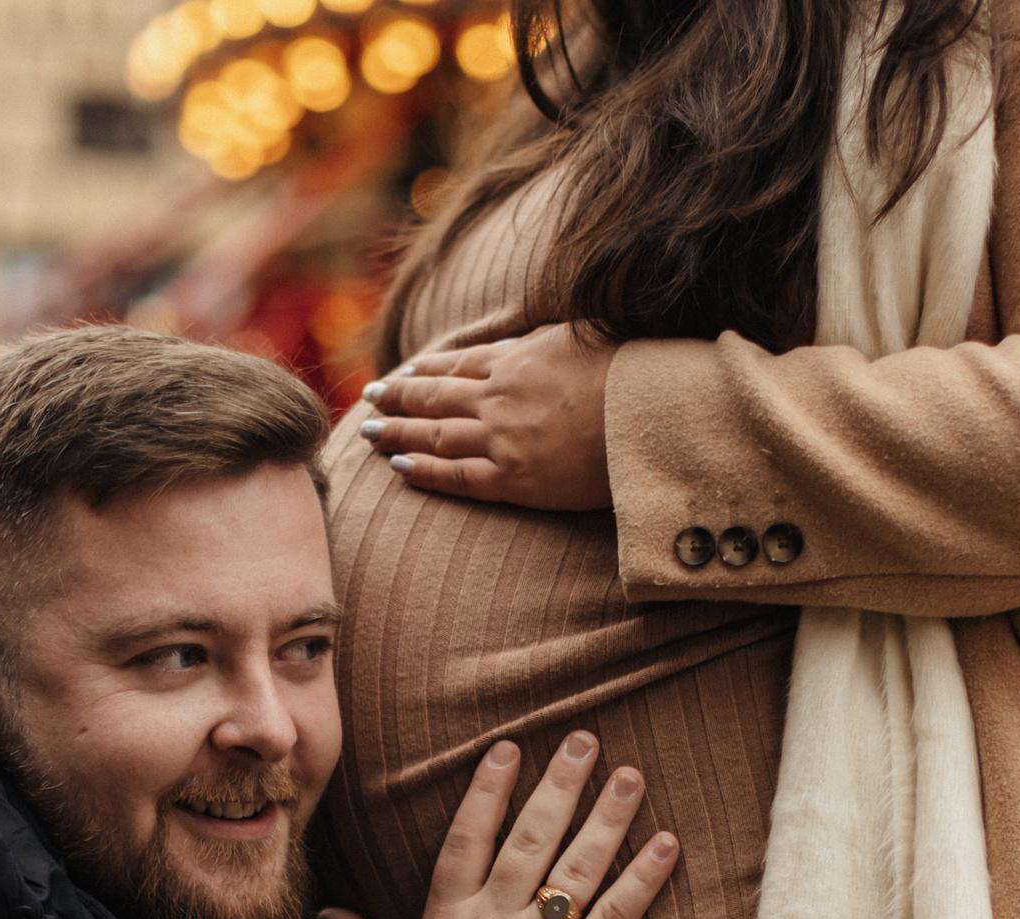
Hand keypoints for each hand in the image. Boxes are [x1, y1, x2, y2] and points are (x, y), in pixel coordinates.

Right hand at [318, 734, 677, 918]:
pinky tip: (666, 845)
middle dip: (559, 786)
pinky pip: (616, 918)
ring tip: (631, 776)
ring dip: (607, 818)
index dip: (488, 792)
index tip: (509, 749)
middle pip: (528, 840)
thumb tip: (323, 916)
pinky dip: (643, 880)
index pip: (466, 839)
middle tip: (586, 741)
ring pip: (576, 869)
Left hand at [358, 323, 617, 511]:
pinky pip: (458, 477)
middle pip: (434, 396)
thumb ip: (537, 343)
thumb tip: (507, 347)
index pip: (456, 366)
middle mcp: (499, 398)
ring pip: (436, 435)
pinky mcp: (516, 480)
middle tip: (369, 397)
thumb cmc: (628, 370)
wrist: (652, 412)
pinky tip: (398, 466)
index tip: (401, 372)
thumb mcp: (578, 337)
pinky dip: (425, 470)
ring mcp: (503, 440)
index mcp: (515, 361)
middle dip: (397, 396)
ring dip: (397, 431)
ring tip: (367, 432)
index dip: (424, 369)